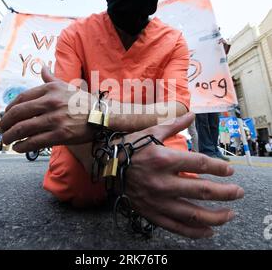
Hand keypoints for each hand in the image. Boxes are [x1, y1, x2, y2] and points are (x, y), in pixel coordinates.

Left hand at [0, 67, 94, 151]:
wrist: (101, 115)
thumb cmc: (83, 101)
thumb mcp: (66, 86)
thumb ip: (51, 78)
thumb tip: (42, 67)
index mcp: (50, 89)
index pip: (22, 98)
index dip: (9, 108)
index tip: (6, 115)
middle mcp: (50, 103)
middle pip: (18, 113)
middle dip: (6, 123)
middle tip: (2, 129)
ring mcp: (55, 119)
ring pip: (23, 129)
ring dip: (11, 136)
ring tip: (7, 140)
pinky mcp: (60, 134)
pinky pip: (35, 141)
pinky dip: (23, 146)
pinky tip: (19, 147)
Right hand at [125, 113, 243, 238]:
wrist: (108, 167)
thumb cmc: (131, 148)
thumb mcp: (151, 132)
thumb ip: (174, 125)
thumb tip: (192, 115)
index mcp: (164, 159)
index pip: (201, 164)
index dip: (219, 168)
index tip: (229, 171)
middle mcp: (162, 182)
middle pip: (202, 190)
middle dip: (226, 193)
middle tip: (239, 193)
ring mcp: (157, 200)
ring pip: (192, 213)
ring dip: (216, 216)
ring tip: (230, 215)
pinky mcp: (151, 212)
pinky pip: (175, 226)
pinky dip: (193, 232)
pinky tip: (208, 231)